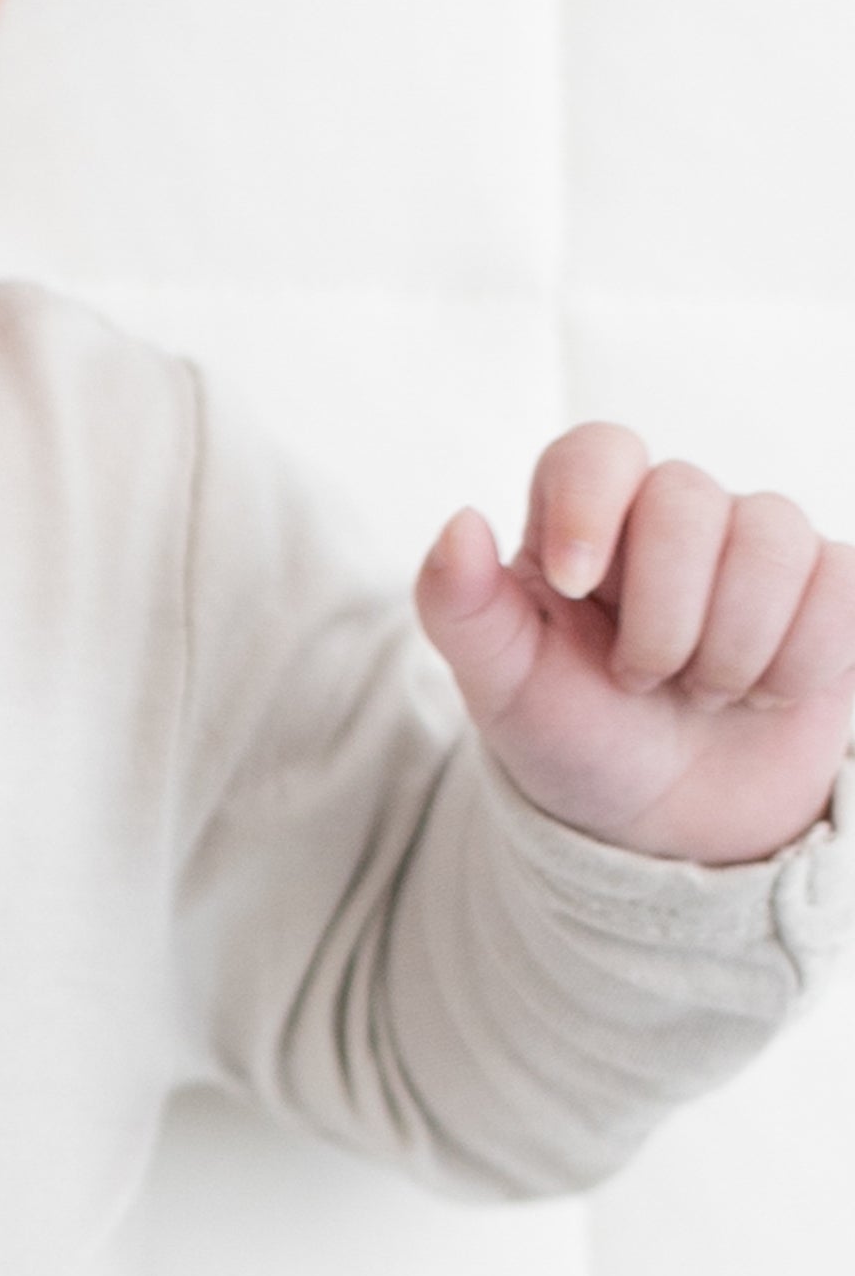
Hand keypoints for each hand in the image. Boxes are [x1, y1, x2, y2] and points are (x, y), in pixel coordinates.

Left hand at [416, 427, 854, 864]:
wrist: (665, 825)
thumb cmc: (573, 738)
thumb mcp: (498, 685)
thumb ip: (458, 604)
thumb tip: (461, 521)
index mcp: (579, 523)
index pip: (598, 450)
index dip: (592, 504)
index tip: (577, 588)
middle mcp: (669, 520)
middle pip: (688, 495)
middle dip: (666, 614)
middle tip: (641, 680)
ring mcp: (756, 552)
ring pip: (775, 535)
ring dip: (734, 643)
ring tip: (701, 694)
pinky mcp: (830, 594)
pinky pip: (845, 583)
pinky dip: (805, 657)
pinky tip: (767, 694)